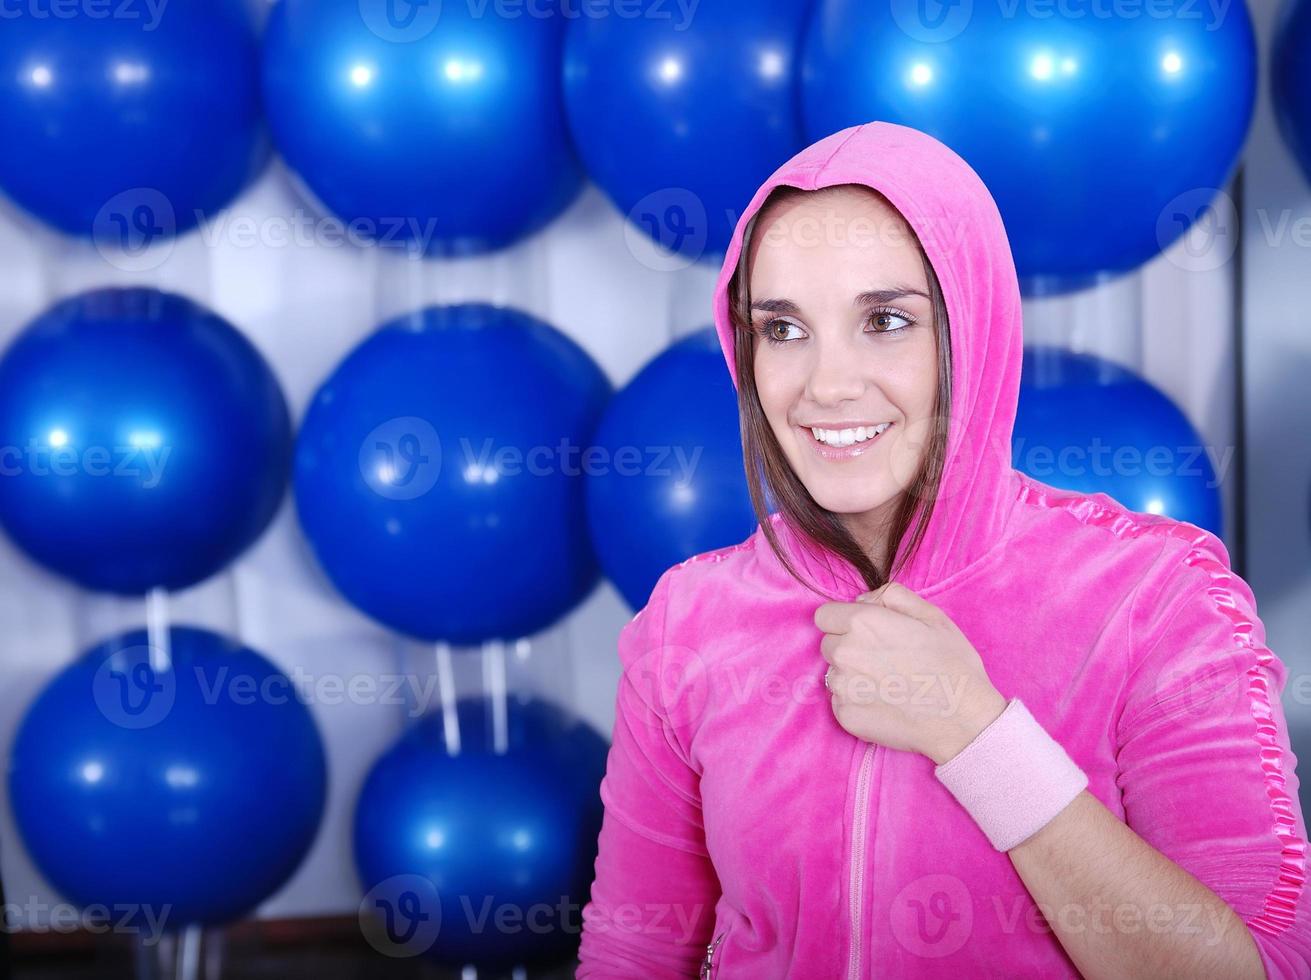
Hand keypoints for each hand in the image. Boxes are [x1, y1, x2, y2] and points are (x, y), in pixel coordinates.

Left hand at [814, 582, 1006, 764]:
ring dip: (852, 676)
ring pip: (834, 673)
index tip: (864, 633)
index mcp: (862, 623)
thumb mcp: (931, 615)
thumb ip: (892, 596)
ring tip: (887, 684)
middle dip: (848, 647)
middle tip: (882, 659)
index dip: (844, 622)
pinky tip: (885, 703)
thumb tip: (863, 600)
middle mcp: (844, 653)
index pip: (825, 616)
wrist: (963, 719)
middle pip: (828, 644)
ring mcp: (842, 687)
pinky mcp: (845, 716)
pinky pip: (840, 702)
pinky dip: (856, 702)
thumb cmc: (952, 665)